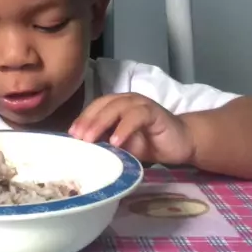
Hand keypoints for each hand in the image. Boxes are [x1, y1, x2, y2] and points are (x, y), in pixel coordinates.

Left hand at [69, 94, 194, 164]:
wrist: (182, 143)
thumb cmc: (149, 144)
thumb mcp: (123, 145)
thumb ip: (106, 142)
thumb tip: (83, 150)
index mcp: (117, 105)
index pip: (95, 107)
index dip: (82, 118)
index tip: (70, 135)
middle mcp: (127, 100)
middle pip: (103, 105)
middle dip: (88, 120)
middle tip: (77, 137)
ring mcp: (141, 104)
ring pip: (117, 107)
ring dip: (101, 122)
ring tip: (90, 140)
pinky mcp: (155, 113)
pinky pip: (137, 116)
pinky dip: (124, 128)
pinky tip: (116, 142)